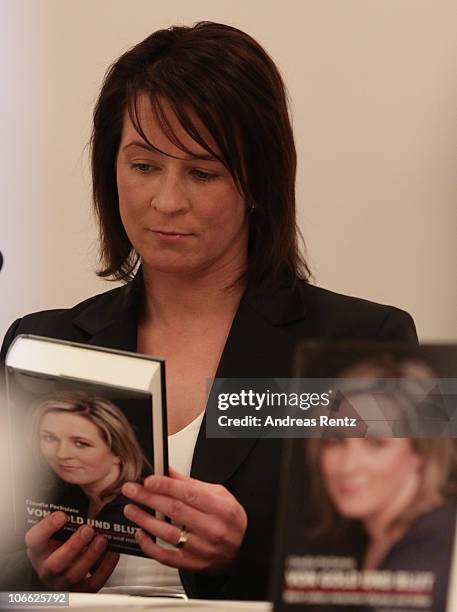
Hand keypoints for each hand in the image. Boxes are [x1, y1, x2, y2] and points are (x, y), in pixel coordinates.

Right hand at [25, 511, 118, 590]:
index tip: (62, 515)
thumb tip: (83, 495)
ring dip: (91, 555)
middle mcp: (48, 568)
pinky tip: (112, 552)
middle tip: (88, 529)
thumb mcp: (56, 530)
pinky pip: (93, 583)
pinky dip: (105, 568)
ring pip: (75, 574)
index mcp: (39, 549)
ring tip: (102, 539)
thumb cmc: (60, 543)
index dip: (47, 527)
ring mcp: (63, 581)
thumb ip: (63, 517)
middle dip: (74, 545)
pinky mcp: (80, 589)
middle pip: (56, 562)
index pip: (35, 540)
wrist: (62, 567)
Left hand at [122, 467, 246, 574]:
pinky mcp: (193, 564)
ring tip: (131, 509)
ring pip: (168, 533)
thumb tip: (168, 472)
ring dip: (145, 519)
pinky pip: (167, 556)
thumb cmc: (230, 520)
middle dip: (149, 498)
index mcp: (221, 508)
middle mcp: (212, 529)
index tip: (149, 480)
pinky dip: (150, 545)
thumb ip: (191, 484)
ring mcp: (202, 548)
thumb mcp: (219, 495)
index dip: (166, 486)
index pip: (188, 494)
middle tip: (131, 490)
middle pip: (175, 510)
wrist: (243, 549)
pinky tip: (141, 534)